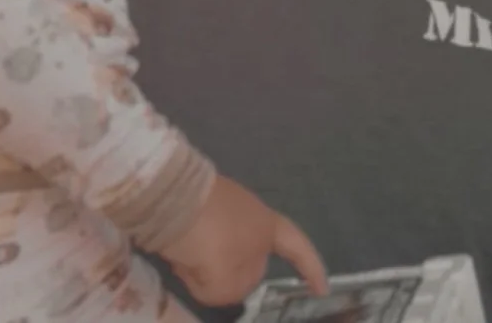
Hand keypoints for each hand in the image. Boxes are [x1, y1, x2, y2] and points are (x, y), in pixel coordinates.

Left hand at [154, 174, 328, 305]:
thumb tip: (223, 283)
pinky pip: (199, 243)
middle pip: (251, 261)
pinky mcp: (197, 207)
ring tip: (186, 269)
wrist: (170, 200)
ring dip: (205, 268)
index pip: (299, 250)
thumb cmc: (209, 240)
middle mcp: (252, 216)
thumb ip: (233, 290)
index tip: (321, 290)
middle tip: (207, 286)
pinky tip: (177, 259)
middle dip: (232, 279)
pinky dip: (190, 256)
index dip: (311, 270)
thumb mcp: (225, 282)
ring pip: (219, 256)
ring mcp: (223, 208)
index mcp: (269, 229)